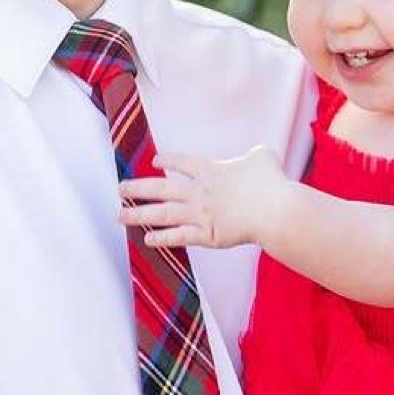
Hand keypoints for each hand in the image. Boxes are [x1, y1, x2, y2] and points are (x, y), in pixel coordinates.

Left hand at [118, 147, 289, 250]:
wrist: (274, 209)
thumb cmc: (271, 182)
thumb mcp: (264, 157)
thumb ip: (256, 154)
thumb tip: (258, 155)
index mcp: (211, 170)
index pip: (182, 162)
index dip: (168, 160)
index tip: (155, 161)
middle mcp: (199, 192)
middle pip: (161, 188)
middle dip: (138, 188)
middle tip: (120, 188)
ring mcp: (200, 214)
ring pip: (162, 214)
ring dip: (139, 215)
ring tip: (120, 215)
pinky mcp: (207, 236)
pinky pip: (179, 237)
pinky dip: (162, 239)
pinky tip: (148, 240)